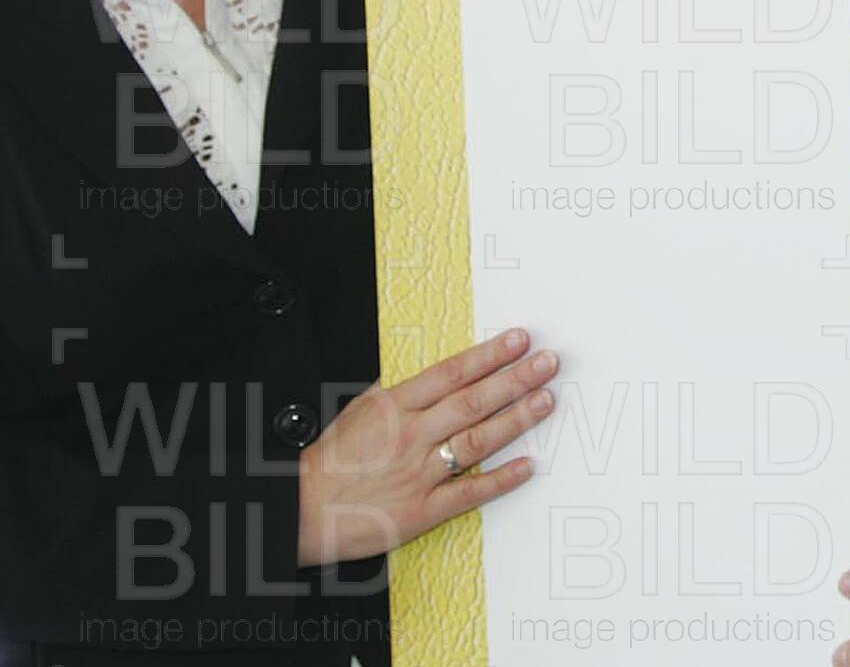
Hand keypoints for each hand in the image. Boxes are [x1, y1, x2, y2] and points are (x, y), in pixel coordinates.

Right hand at [295, 326, 557, 564]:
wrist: (301, 509)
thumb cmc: (328, 461)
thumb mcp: (358, 411)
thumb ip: (397, 394)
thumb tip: (434, 376)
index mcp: (393, 406)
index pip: (451, 373)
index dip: (489, 355)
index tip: (519, 340)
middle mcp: (411, 435)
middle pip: (472, 400)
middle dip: (515, 379)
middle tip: (548, 362)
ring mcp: (419, 473)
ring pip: (477, 440)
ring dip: (516, 419)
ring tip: (546, 401)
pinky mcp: (422, 510)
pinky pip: (469, 493)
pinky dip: (501, 480)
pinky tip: (528, 466)